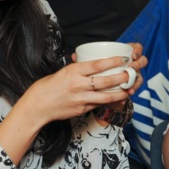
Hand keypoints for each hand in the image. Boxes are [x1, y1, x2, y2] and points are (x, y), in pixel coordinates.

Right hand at [22, 56, 138, 125]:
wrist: (37, 107)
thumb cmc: (47, 87)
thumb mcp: (62, 72)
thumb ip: (77, 68)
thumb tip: (90, 62)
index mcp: (74, 71)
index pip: (98, 64)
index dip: (114, 61)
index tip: (124, 59)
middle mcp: (79, 85)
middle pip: (106, 80)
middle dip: (122, 77)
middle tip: (132, 73)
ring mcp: (81, 99)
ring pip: (107, 96)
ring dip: (120, 92)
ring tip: (129, 89)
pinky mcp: (82, 110)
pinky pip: (98, 104)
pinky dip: (108, 101)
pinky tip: (115, 98)